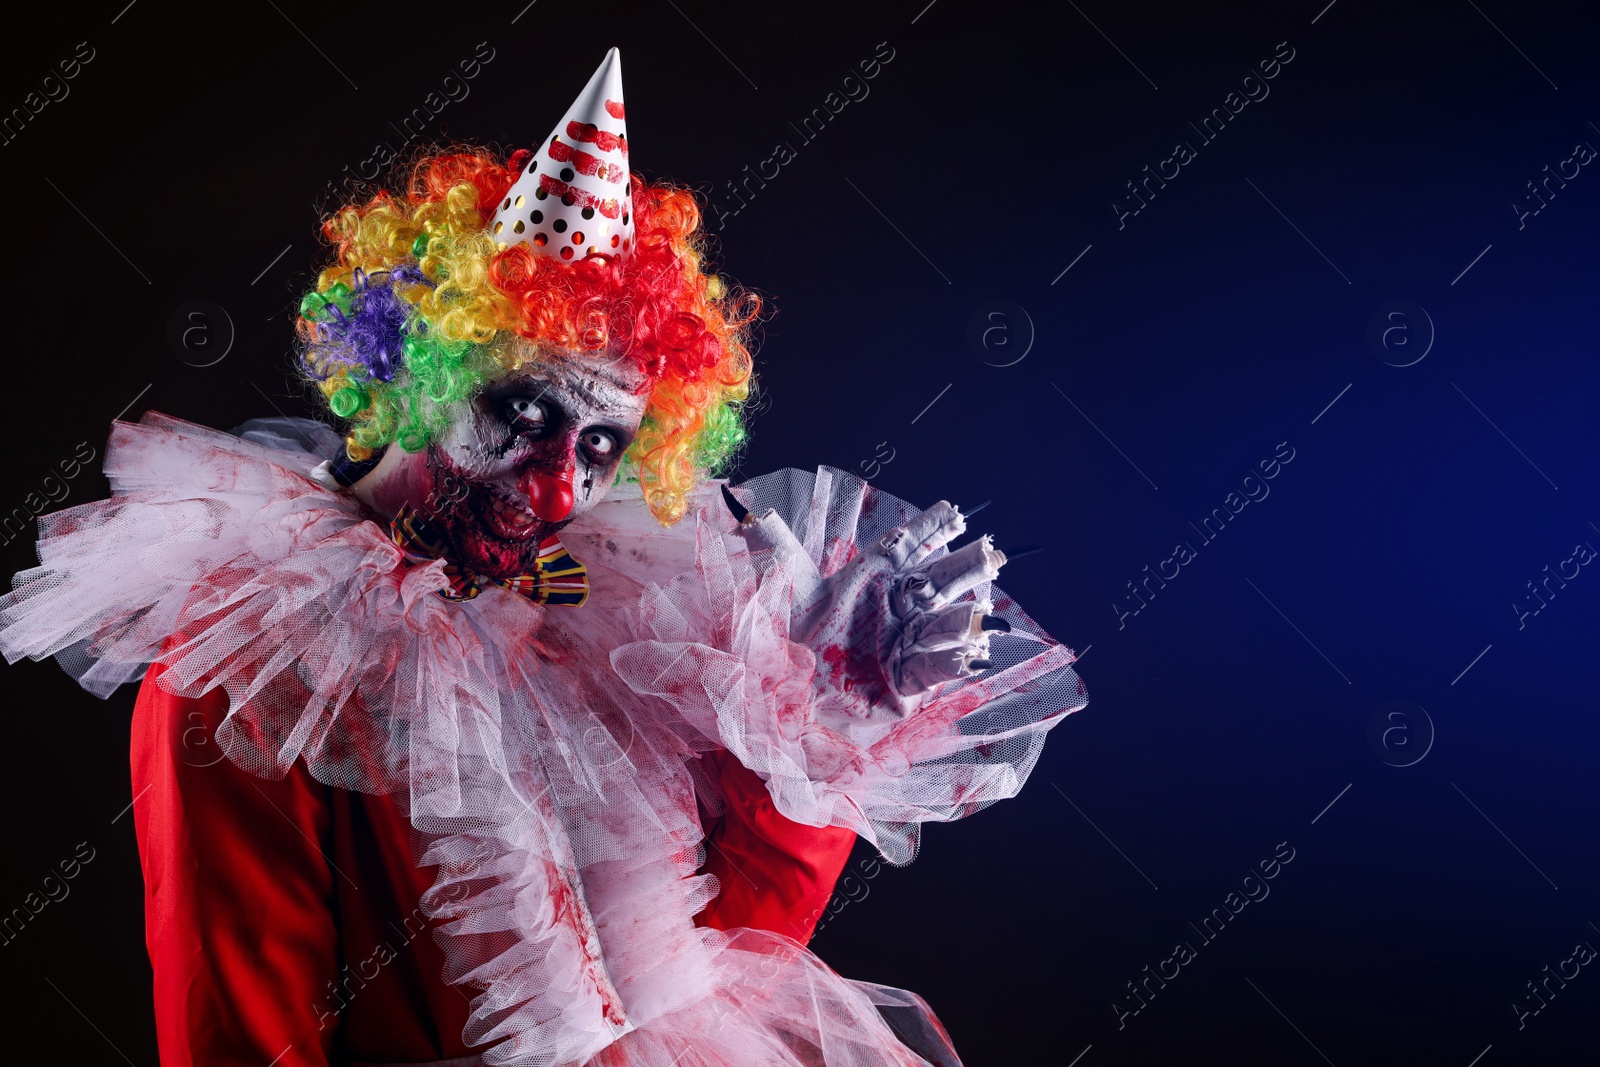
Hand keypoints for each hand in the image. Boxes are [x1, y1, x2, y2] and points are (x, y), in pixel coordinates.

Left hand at [723, 486, 1009, 724]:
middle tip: (990, 552)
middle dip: (963, 567)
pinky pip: (935, 667)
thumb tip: (750, 510)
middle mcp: (895, 608)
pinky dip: (952, 659)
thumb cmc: (787, 644)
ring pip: (943, 623)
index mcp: (872, 580)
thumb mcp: (785, 594)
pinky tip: (971, 651)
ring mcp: (906, 643)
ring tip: (979, 608)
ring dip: (961, 616)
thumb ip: (775, 551)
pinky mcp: (908, 683)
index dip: (931, 528)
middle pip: (938, 581)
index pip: (907, 546)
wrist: (785, 706)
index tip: (956, 511)